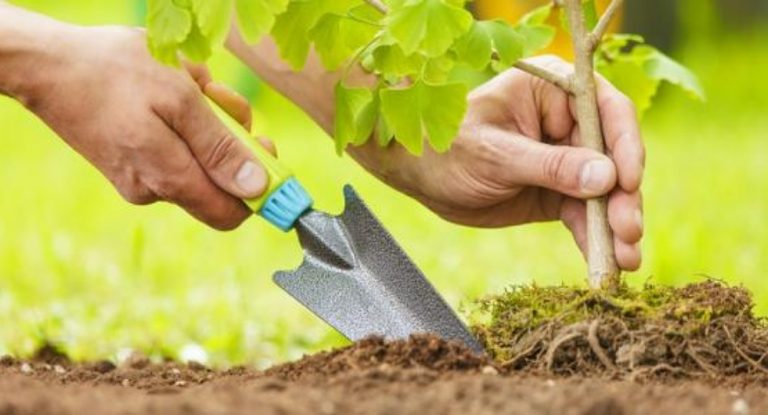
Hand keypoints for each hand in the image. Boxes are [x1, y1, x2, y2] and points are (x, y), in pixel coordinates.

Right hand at [9, 22, 273, 229]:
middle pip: (218, 181)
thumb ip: (220, 148)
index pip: (232, 213)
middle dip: (229, 137)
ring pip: (197, 159)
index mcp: (169, 179)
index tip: (264, 148)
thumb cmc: (114, 73)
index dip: (258, 188)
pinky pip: (173, 149)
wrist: (45, 65)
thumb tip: (256, 188)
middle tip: (217, 96)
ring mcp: (139, 179)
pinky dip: (182, 121)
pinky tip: (166, 91)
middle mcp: (154, 190)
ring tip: (185, 84)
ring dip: (205, 122)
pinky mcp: (129, 164)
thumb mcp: (180, 99)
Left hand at [353, 56, 643, 269]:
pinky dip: (595, 238)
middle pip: (614, 157)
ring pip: (605, 192)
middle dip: (623, 197)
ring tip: (625, 258)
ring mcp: (566, 159)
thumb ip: (550, 166)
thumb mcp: (495, 155)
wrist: (420, 175)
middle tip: (628, 231)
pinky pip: (584, 215)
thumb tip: (607, 177)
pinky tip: (608, 263)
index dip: (625, 146)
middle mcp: (568, 121)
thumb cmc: (448, 149)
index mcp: (553, 90)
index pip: (606, 111)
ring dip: (616, 225)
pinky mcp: (558, 193)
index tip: (629, 182)